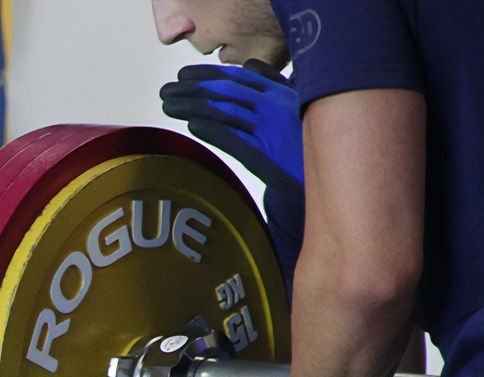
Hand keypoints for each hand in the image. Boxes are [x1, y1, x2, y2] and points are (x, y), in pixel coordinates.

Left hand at [160, 60, 303, 197]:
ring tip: (168, 105)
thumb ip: (273, 84)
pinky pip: (238, 141)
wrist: (344, 177)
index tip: (183, 75)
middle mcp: (276, 109)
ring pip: (226, 112)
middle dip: (193, 90)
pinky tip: (193, 125)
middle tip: (166, 90)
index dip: (208, 75)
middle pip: (227, 93)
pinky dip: (215, 130)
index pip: (239, 79)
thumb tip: (250, 65)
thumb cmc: (314, 144)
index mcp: (281, 96)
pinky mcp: (271, 158)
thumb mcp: (296, 105)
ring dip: (193, 107)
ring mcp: (273, 132)